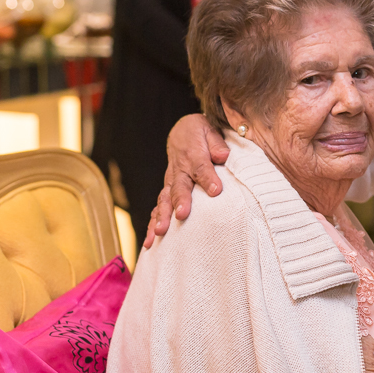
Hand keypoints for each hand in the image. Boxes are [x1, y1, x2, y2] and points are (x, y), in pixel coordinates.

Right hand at [143, 114, 229, 247]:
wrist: (183, 133)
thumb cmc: (200, 133)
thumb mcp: (209, 129)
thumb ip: (216, 143)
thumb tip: (222, 155)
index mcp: (193, 154)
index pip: (201, 166)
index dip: (207, 178)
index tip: (215, 190)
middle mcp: (179, 170)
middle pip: (179, 187)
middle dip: (180, 201)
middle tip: (182, 215)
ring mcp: (170, 182)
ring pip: (164, 199)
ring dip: (162, 216)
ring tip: (160, 232)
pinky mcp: (166, 192)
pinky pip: (158, 208)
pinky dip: (152, 224)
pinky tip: (151, 242)